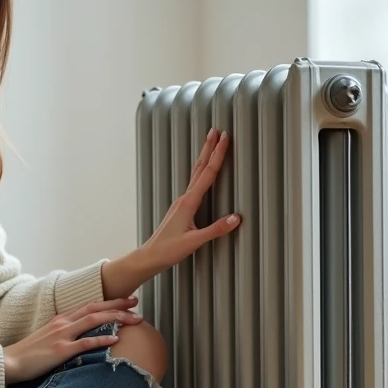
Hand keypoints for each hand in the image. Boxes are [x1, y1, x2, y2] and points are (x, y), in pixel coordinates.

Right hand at [2, 297, 143, 383]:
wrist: (9, 362)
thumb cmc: (29, 354)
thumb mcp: (49, 339)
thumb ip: (66, 335)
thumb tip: (82, 339)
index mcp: (61, 319)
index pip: (90, 305)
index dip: (109, 301)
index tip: (126, 301)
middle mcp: (63, 323)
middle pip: (95, 308)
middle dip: (118, 304)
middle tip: (136, 303)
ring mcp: (62, 335)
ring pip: (94, 320)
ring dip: (116, 317)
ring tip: (134, 319)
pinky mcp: (60, 350)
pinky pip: (85, 342)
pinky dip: (101, 338)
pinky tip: (116, 338)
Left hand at [140, 127, 239, 270]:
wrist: (150, 256)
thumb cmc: (169, 250)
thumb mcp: (194, 241)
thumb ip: (216, 229)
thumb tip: (237, 218)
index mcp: (189, 202)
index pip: (207, 174)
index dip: (217, 155)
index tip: (224, 138)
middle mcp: (185, 198)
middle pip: (200, 168)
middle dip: (209, 149)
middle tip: (217, 130)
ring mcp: (182, 202)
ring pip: (196, 174)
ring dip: (204, 157)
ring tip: (210, 143)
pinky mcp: (182, 208)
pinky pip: (194, 184)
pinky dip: (201, 171)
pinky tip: (202, 172)